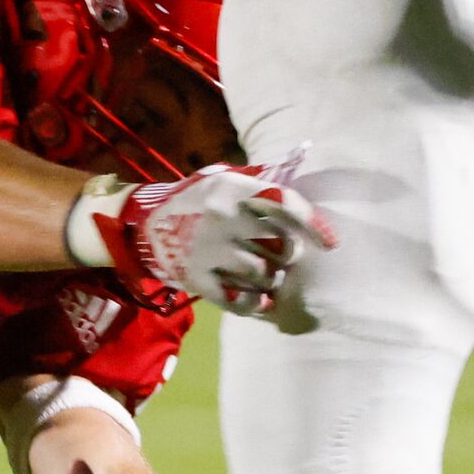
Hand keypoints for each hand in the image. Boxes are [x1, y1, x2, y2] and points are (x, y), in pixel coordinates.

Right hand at [85, 149, 335, 329]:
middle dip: (287, 254)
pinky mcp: (198, 279)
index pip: (284, 204)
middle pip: (281, 246)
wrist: (144, 225)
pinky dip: (254, 304)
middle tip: (280, 255)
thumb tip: (302, 170)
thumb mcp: (223, 180)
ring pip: (264, 275)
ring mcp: (210, 251)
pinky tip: (257, 300)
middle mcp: (224, 218)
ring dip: (270, 279)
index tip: (330, 243)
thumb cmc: (195, 201)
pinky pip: (240, 301)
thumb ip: (260, 182)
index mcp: (233, 189)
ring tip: (265, 275)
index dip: (312, 224)